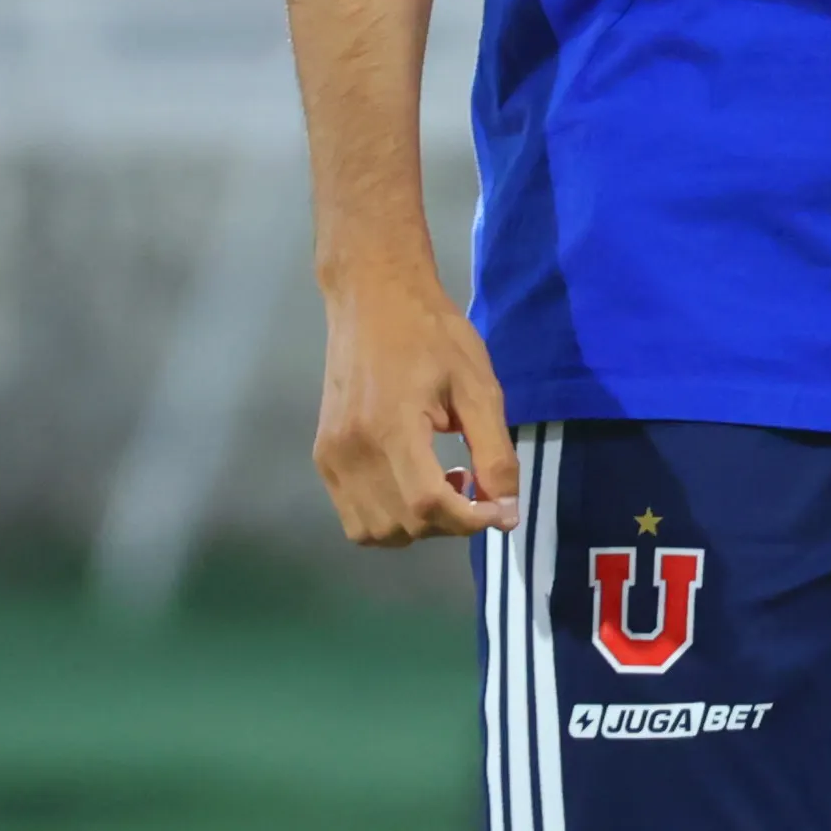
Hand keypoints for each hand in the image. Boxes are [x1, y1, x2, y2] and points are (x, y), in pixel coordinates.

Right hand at [314, 258, 518, 545]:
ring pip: (375, 532)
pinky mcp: (322, 458)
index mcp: (391, 428)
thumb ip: (494, 452)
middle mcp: (351, 452)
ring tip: (443, 483)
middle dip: (449, 522)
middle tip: (473, 484)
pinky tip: (413, 482)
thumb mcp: (478, 386)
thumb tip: (507, 512)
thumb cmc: (432, 334)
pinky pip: (355, 516)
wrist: (373, 298)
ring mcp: (330, 458)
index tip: (499, 510)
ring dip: (417, 527)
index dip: (470, 521)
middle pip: (403, 526)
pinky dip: (389, 518)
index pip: (427, 507)